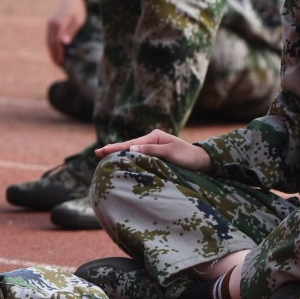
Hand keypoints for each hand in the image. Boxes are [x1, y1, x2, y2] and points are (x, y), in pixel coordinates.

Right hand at [45, 0, 86, 66]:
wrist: (74, 0)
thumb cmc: (79, 12)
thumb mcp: (78, 21)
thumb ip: (71, 31)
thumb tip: (64, 43)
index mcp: (58, 23)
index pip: (56, 41)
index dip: (58, 52)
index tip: (61, 62)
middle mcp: (52, 23)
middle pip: (51, 42)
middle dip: (54, 54)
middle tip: (58, 64)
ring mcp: (50, 24)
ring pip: (49, 40)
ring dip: (51, 51)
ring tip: (56, 61)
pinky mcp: (51, 24)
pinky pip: (49, 37)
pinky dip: (51, 45)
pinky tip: (55, 52)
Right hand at [94, 129, 210, 171]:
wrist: (201, 161)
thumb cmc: (187, 157)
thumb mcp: (170, 153)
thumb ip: (151, 151)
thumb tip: (131, 149)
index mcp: (154, 136)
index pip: (131, 143)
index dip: (116, 148)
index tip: (101, 150)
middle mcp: (152, 140)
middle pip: (129, 146)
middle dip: (114, 150)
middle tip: (97, 153)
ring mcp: (153, 147)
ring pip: (133, 151)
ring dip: (120, 154)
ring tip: (105, 156)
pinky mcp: (156, 155)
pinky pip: (139, 156)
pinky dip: (129, 158)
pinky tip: (122, 162)